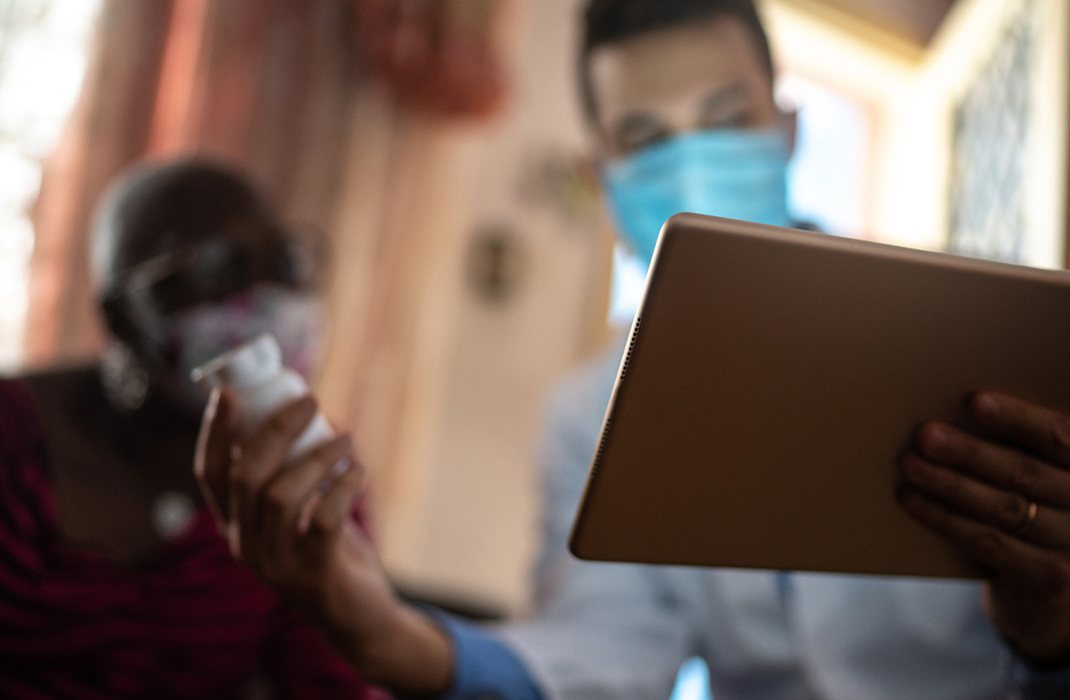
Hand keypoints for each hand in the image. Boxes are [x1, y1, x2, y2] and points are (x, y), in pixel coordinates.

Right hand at [194, 389, 452, 692]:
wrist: (357, 613)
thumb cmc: (327, 546)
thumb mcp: (299, 509)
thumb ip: (290, 471)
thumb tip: (299, 406)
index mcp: (234, 524)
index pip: (209, 473)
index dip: (214, 431)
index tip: (230, 393)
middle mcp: (245, 545)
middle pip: (245, 476)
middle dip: (275, 429)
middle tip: (310, 401)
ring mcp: (276, 563)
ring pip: (281, 496)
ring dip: (317, 457)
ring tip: (345, 439)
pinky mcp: (314, 574)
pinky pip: (323, 521)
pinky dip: (343, 487)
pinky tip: (358, 472)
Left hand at [898, 392, 1069, 662]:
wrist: (1050, 594)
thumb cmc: (1036, 515)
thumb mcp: (1040, 481)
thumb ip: (1017, 449)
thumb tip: (950, 412)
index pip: (1060, 438)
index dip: (1019, 418)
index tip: (974, 401)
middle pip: (1026, 473)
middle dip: (970, 452)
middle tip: (926, 434)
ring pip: (1004, 508)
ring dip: (951, 484)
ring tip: (910, 464)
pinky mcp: (1047, 578)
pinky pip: (988, 542)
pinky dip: (944, 519)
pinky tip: (912, 500)